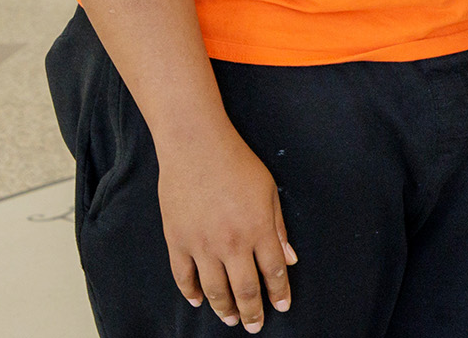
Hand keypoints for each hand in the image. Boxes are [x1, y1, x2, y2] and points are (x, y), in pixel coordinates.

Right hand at [157, 128, 295, 331]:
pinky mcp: (177, 240)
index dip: (279, 292)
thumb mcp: (269, 191)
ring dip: (224, 308)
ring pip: (214, 289)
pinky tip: (198, 301)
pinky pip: (183, 276)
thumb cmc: (237, 164)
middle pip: (245, 289)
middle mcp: (232, 243)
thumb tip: (289, 259)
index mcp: (259, 230)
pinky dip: (191, 292)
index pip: (274, 272)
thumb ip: (279, 227)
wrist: (196, 147)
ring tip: (231, 319)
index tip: (282, 306)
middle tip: (255, 325)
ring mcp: (202, 244)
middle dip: (253, 311)